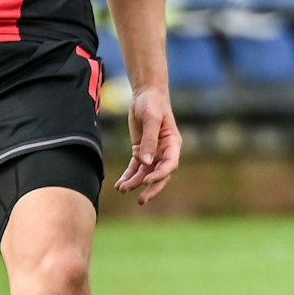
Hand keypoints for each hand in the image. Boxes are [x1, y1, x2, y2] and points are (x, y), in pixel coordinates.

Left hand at [115, 87, 181, 204]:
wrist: (145, 94)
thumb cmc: (152, 104)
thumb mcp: (151, 119)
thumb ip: (149, 141)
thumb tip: (146, 162)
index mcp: (173, 144)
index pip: (170, 164)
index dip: (160, 174)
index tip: (147, 180)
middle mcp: (165, 152)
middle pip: (160, 175)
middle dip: (151, 188)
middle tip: (141, 200)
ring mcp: (153, 153)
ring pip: (145, 173)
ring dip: (135, 183)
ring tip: (122, 189)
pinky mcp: (141, 151)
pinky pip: (135, 167)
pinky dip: (128, 176)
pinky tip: (119, 184)